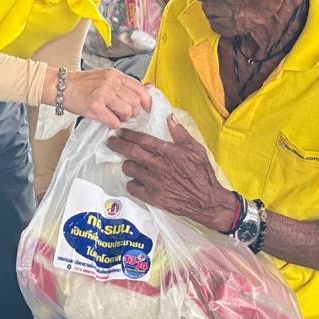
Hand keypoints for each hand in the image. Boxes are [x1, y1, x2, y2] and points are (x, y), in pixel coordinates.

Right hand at [52, 68, 150, 129]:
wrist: (62, 87)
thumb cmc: (82, 84)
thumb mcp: (105, 77)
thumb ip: (120, 84)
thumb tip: (141, 94)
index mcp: (115, 75)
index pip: (140, 88)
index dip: (147, 101)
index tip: (147, 108)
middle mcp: (111, 82)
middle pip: (135, 101)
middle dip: (133, 112)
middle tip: (126, 114)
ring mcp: (103, 93)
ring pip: (127, 111)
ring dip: (124, 118)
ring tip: (116, 117)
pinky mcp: (95, 106)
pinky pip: (113, 120)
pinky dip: (113, 124)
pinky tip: (108, 121)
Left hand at [108, 116, 235, 233]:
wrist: (206, 201)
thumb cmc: (202, 174)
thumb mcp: (196, 149)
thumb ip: (181, 133)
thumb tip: (169, 117)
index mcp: (170, 153)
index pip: (144, 140)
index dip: (129, 135)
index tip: (121, 131)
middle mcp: (159, 166)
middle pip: (132, 153)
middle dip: (118, 145)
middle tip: (111, 141)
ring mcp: (155, 183)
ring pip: (130, 169)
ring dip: (127, 164)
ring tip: (130, 163)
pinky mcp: (153, 198)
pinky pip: (133, 188)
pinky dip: (132, 183)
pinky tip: (136, 180)